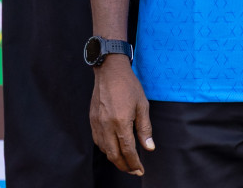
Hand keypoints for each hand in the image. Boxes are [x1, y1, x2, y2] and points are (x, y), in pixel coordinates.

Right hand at [91, 60, 153, 174]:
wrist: (109, 71)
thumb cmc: (128, 86)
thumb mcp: (142, 105)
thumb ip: (145, 129)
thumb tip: (149, 148)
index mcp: (121, 122)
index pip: (128, 150)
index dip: (134, 163)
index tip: (140, 170)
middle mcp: (107, 126)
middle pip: (114, 155)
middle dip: (124, 166)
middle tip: (134, 170)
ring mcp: (97, 124)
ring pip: (104, 150)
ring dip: (115, 159)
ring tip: (125, 162)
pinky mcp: (92, 120)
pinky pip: (98, 141)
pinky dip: (106, 149)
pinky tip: (113, 149)